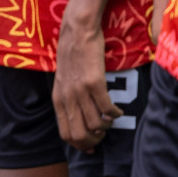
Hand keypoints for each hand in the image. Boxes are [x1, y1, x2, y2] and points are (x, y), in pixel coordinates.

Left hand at [52, 18, 119, 151]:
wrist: (77, 31)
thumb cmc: (72, 55)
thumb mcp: (63, 80)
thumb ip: (68, 99)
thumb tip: (80, 121)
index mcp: (58, 99)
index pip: (66, 134)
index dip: (81, 145)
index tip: (93, 145)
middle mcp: (67, 98)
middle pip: (80, 135)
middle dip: (95, 140)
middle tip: (104, 133)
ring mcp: (80, 91)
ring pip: (96, 124)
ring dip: (107, 126)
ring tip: (111, 118)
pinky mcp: (95, 82)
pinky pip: (107, 109)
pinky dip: (116, 114)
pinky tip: (119, 110)